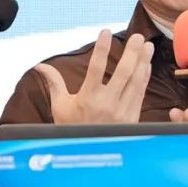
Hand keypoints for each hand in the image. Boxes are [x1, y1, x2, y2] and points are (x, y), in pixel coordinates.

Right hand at [35, 30, 153, 123]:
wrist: (88, 154)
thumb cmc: (72, 129)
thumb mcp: (60, 106)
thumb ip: (54, 83)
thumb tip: (39, 66)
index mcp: (88, 98)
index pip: (96, 67)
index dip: (102, 48)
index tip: (106, 32)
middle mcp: (107, 103)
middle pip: (123, 72)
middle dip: (132, 53)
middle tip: (137, 36)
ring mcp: (122, 111)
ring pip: (136, 82)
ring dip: (143, 62)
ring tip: (147, 46)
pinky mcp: (132, 118)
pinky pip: (141, 93)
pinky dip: (145, 78)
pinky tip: (147, 65)